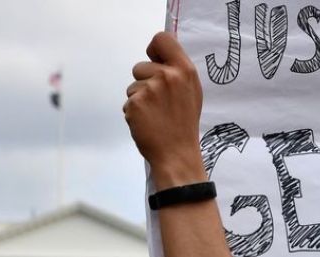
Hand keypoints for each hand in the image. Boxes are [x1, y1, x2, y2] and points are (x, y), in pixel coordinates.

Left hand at [124, 32, 206, 189]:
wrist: (177, 155)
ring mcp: (150, 89)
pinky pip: (128, 102)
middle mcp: (168, 76)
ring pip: (132, 86)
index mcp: (185, 70)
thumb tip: (159, 59)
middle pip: (141, 66)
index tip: (155, 62)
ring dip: (139, 100)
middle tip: (159, 104)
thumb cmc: (184, 125)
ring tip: (155, 116)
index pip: (162, 39)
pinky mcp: (136, 103)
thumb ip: (177, 73)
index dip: (154, 49)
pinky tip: (147, 124)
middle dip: (144, 82)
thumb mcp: (191, 93)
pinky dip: (134, 113)